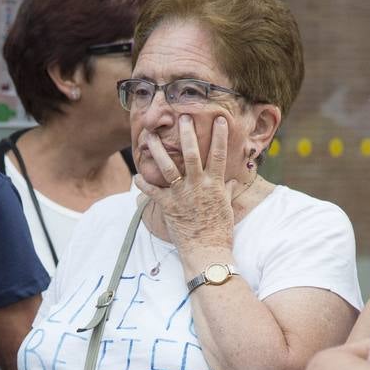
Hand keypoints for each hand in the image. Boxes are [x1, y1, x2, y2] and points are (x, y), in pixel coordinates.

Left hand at [134, 117, 235, 249]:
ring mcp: (182, 195)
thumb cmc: (220, 232)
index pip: (219, 155)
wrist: (207, 252)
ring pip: (168, 167)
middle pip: (192, 154)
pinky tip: (137, 175)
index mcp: (215, 185)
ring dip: (158, 150)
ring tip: (150, 137)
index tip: (218, 118)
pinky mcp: (169, 206)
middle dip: (187, 134)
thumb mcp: (227, 209)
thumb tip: (233, 180)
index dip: (219, 136)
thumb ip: (227, 191)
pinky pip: (153, 192)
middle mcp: (198, 186)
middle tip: (182, 116)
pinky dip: (143, 184)